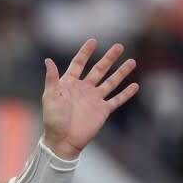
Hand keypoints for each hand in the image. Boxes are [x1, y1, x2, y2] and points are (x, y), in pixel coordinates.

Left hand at [42, 39, 138, 159]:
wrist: (62, 140)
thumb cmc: (53, 119)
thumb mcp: (50, 96)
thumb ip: (52, 78)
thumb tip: (48, 60)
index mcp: (69, 84)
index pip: (78, 64)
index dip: (85, 53)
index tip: (93, 41)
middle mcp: (83, 89)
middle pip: (99, 70)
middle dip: (109, 58)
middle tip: (119, 46)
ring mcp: (94, 99)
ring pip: (110, 82)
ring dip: (121, 72)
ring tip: (132, 61)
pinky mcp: (102, 111)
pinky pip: (116, 100)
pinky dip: (126, 93)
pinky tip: (135, 85)